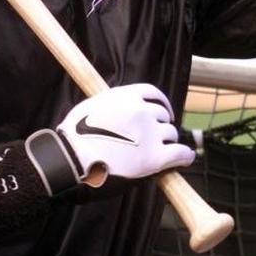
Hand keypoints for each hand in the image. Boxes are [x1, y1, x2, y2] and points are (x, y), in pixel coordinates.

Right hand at [56, 83, 194, 185]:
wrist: (70, 161)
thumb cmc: (73, 140)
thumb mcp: (90, 108)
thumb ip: (109, 105)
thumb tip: (115, 111)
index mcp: (125, 96)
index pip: (152, 93)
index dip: (161, 103)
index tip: (162, 111)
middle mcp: (141, 111)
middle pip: (162, 115)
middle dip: (159, 126)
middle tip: (154, 139)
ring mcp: (150, 134)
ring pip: (170, 134)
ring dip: (167, 142)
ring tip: (159, 152)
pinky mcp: (155, 157)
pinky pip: (180, 153)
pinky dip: (184, 156)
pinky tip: (184, 159)